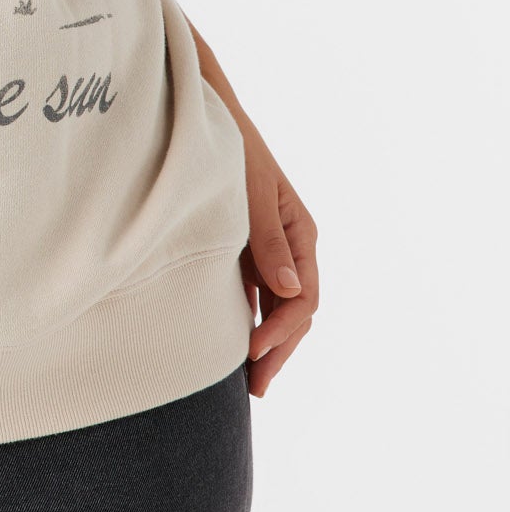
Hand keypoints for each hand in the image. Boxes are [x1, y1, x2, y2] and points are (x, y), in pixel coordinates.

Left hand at [238, 137, 318, 396]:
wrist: (207, 124)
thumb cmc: (230, 153)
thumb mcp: (250, 194)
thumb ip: (268, 241)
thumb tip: (291, 290)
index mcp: (302, 234)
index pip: (304, 297)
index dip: (282, 329)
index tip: (253, 350)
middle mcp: (292, 248)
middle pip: (296, 312)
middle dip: (279, 351)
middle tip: (255, 387)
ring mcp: (271, 254)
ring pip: (278, 310)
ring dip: (266, 344)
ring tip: (248, 381)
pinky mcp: (248, 255)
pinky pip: (257, 299)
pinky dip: (250, 324)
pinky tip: (235, 349)